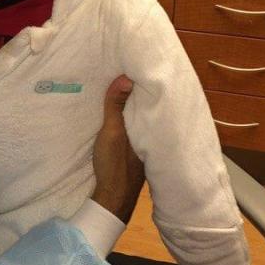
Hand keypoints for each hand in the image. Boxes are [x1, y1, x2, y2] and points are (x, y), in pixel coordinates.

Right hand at [91, 75, 143, 223]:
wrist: (113, 199)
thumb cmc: (114, 165)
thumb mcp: (112, 132)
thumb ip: (116, 107)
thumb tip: (126, 77)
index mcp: (150, 127)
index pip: (150, 98)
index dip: (144, 83)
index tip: (136, 66)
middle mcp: (152, 134)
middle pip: (147, 107)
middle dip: (139, 93)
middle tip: (129, 72)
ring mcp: (145, 144)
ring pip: (141, 119)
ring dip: (133, 107)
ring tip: (123, 90)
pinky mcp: (136, 152)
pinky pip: (135, 129)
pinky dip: (130, 120)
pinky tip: (122, 116)